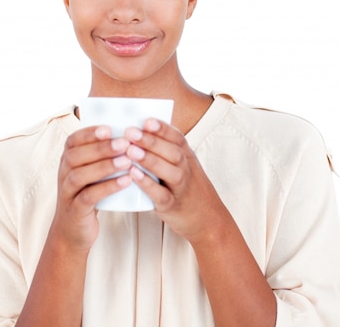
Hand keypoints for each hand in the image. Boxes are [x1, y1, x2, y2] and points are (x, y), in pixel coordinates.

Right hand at [50, 125, 133, 250]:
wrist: (73, 230)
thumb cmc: (88, 193)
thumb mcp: (91, 172)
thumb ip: (102, 154)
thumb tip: (130, 133)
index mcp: (68, 160)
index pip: (73, 140)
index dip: (90, 133)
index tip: (110, 128)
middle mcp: (64, 173)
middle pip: (76, 155)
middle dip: (101, 147)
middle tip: (124, 143)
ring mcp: (67, 191)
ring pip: (80, 175)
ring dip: (104, 166)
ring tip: (127, 160)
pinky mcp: (75, 209)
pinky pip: (88, 196)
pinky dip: (107, 187)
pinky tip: (125, 181)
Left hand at [122, 119, 228, 242]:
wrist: (208, 219)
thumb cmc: (188, 188)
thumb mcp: (183, 165)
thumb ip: (166, 151)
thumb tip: (138, 131)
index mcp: (187, 156)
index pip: (177, 138)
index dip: (163, 128)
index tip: (146, 120)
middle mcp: (186, 169)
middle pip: (172, 151)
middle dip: (151, 140)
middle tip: (130, 132)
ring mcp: (181, 188)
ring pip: (169, 171)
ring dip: (149, 159)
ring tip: (130, 150)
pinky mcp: (173, 206)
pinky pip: (161, 194)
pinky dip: (148, 184)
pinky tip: (133, 174)